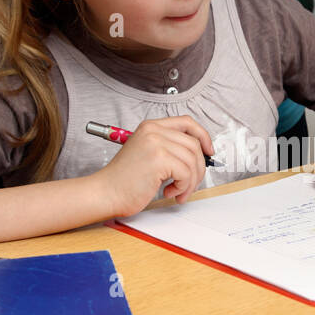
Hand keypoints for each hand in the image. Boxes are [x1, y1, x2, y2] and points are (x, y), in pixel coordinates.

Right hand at [97, 115, 214, 217]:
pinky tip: (169, 192)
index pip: (187, 123)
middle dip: (198, 168)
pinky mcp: (159, 159)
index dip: (203, 136)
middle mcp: (153, 131)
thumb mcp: (148, 154)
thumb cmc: (125, 180)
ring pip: (193, 160)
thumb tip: (199, 155)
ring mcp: (156, 143)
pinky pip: (186, 173)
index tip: (209, 151)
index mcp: (150, 127)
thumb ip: (169, 149)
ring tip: (177, 192)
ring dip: (190, 182)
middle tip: (189, 184)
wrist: (106, 192)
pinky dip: (183, 187)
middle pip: (194, 144)